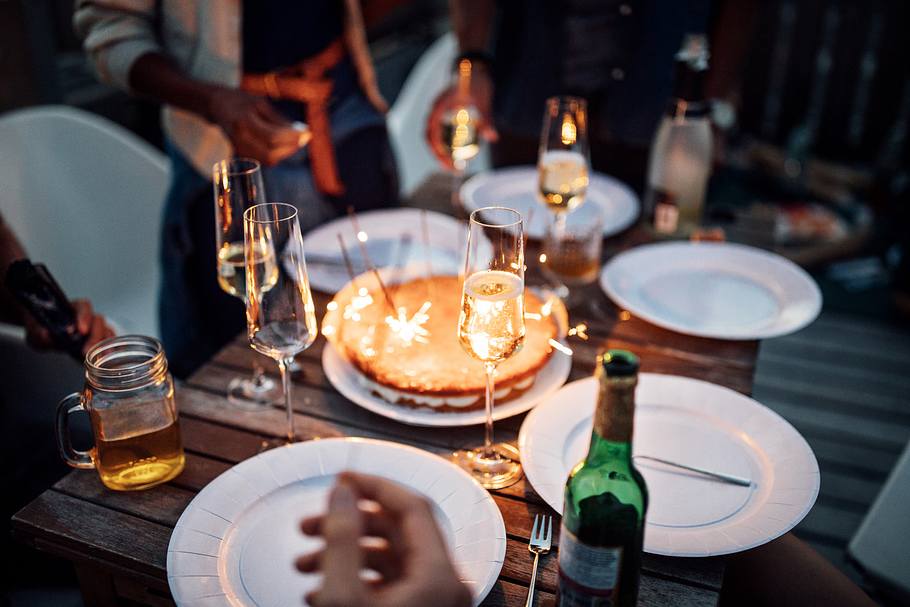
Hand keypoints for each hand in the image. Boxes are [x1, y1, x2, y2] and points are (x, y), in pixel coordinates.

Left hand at [24, 299, 114, 354]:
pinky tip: (107, 361)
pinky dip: (110, 351)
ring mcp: (96, 329)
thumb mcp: (37, 332)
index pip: (84, 307)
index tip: (81, 330)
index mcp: (75, 308)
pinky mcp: (99, 341)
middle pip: (98, 322)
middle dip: (94, 337)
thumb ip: (41, 334)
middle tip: (86, 351)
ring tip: (100, 359)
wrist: (46, 334)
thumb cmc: (43, 329)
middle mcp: (89, 317)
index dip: (84, 317)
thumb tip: (46, 335)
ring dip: (104, 346)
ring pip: (107, 332)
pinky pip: (110, 343)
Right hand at [206, 88, 302, 165]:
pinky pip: (263, 159)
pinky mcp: (241, 154)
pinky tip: (282, 144)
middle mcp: (239, 138)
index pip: (273, 137)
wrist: (217, 105)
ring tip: (293, 140)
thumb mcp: (261, 103)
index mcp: (244, 122)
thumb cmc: (241, 101)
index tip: (307, 134)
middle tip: (303, 138)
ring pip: (268, 159)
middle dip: (290, 148)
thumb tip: (302, 133)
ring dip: (285, 152)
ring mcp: (238, 149)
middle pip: (271, 153)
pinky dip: (276, 153)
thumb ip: (279, 120)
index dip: (292, 138)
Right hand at [297, 472, 471, 606]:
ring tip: (304, 565)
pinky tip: (320, 590)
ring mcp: (435, 602)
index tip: (340, 479)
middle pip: (398, 532)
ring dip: (344, 555)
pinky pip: (390, 585)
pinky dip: (356, 580)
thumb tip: (341, 491)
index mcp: (441, 575)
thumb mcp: (344, 597)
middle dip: (348, 525)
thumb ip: (341, 540)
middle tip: (309, 525)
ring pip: (389, 560)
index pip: (412, 505)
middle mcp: (446, 586)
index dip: (373, 485)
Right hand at [425, 65, 497, 169]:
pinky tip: (453, 156)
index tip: (448, 161)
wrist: (472, 67)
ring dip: (440, 153)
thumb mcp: (483, 99)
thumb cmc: (476, 81)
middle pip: (429, 138)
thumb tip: (492, 138)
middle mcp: (435, 110)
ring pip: (432, 138)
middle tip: (451, 170)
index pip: (432, 131)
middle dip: (438, 156)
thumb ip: (486, 119)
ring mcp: (437, 113)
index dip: (438, 149)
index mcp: (440, 105)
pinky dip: (443, 146)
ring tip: (452, 167)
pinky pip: (438, 134)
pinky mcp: (442, 116)